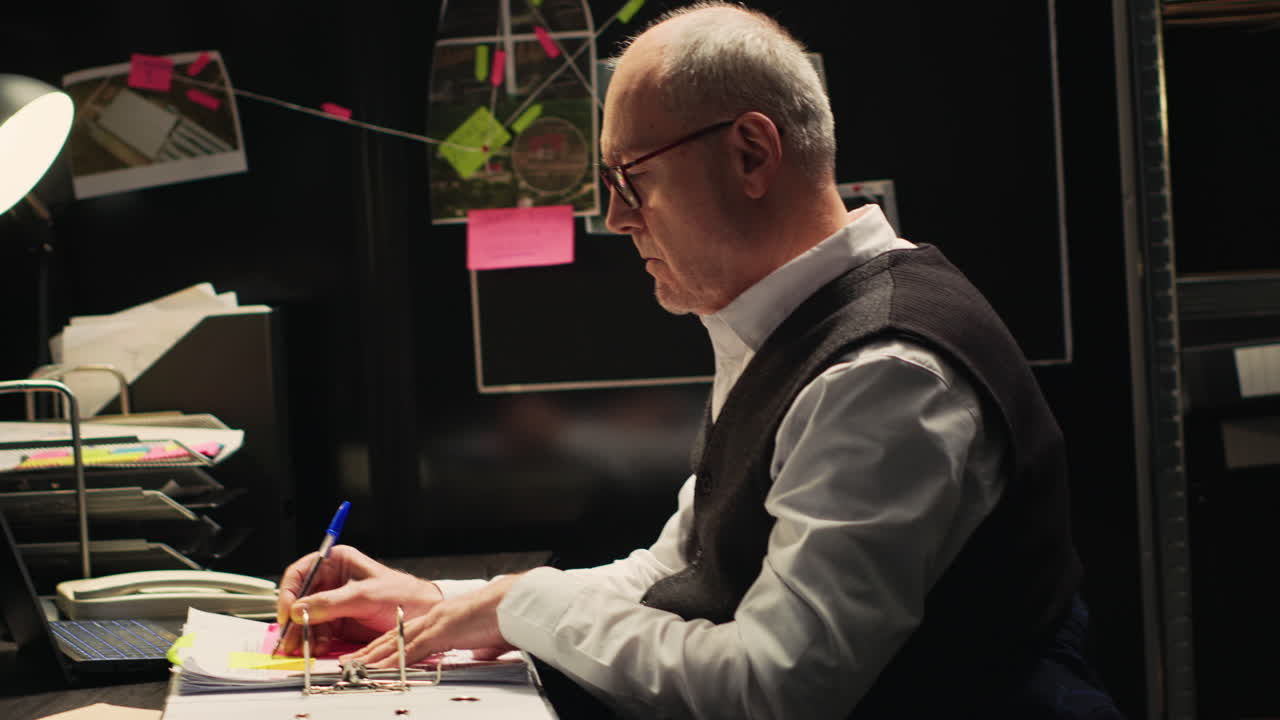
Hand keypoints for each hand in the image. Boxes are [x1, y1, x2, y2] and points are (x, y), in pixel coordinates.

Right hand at [275, 544, 442, 655]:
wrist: (423, 616)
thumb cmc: (402, 595)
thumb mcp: (365, 596)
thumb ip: (331, 602)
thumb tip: (299, 610)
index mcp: (337, 562)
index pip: (301, 572)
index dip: (290, 592)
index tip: (288, 612)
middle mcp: (331, 580)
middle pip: (299, 598)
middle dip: (293, 619)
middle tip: (289, 638)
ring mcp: (333, 602)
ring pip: (305, 618)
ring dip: (302, 633)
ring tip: (303, 647)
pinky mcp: (338, 622)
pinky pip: (317, 631)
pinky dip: (315, 640)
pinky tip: (320, 646)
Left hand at [341, 572, 523, 667]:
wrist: (517, 602)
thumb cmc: (507, 615)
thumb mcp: (489, 635)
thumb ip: (480, 645)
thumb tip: (481, 653)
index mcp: (444, 617)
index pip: (408, 633)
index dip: (387, 644)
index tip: (370, 654)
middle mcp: (434, 617)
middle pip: (394, 636)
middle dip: (369, 650)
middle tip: (349, 661)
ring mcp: (436, 623)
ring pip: (396, 642)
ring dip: (373, 657)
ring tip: (353, 667)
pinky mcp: (441, 631)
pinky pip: (411, 650)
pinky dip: (392, 662)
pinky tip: (378, 669)